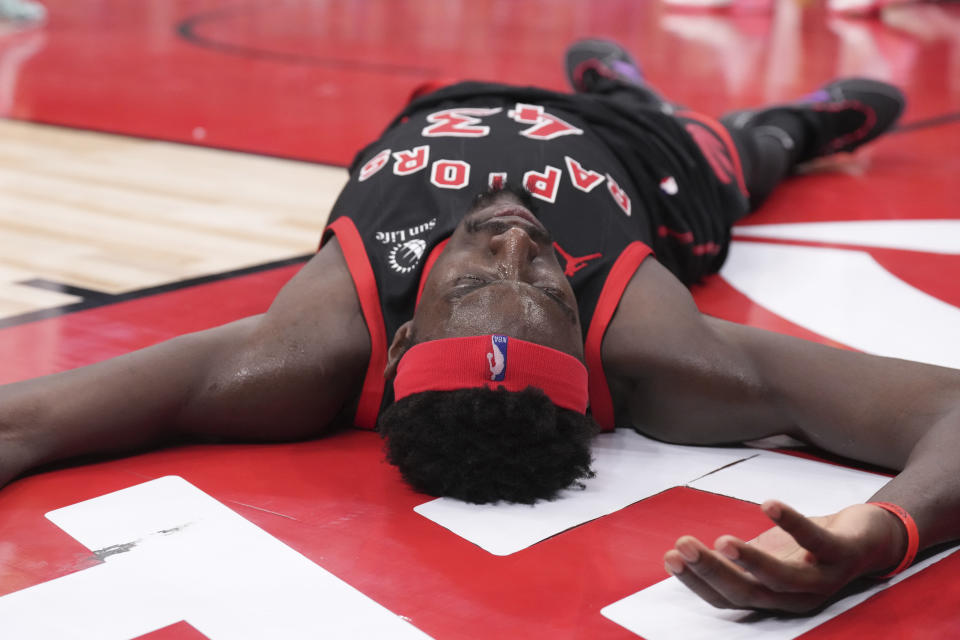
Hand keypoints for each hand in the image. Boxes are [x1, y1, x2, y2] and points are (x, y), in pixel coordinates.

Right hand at [663, 500, 905, 612]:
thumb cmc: (808, 549)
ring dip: (749, 560)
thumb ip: (734, 563)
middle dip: (712, 572)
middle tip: (681, 547)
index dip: (696, 583)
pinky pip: (815, 541)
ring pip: (780, 578)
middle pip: (748, 593)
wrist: (870, 538)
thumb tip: (680, 557)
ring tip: (721, 541)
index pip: (727, 600)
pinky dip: (791, 523)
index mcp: (772, 600)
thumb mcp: (766, 555)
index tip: (669, 557)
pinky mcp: (843, 554)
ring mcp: (822, 580)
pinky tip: (767, 504)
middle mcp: (796, 599)